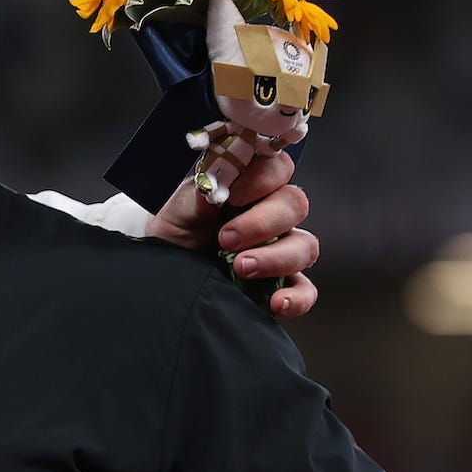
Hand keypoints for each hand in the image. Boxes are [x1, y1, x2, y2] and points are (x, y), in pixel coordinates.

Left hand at [144, 151, 317, 317]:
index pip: (278, 168)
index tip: (234, 197)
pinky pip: (305, 289)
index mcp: (252, 186)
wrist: (166, 267)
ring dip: (276, 258)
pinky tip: (277, 303)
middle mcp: (273, 214)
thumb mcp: (180, 209)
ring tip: (241, 267)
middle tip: (226, 238)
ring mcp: (282, 248)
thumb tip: (216, 186)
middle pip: (295, 206)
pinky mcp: (282, 283)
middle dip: (262, 222)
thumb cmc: (177, 229)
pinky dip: (297, 297)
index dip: (263, 179)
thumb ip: (200, 195)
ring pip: (305, 246)